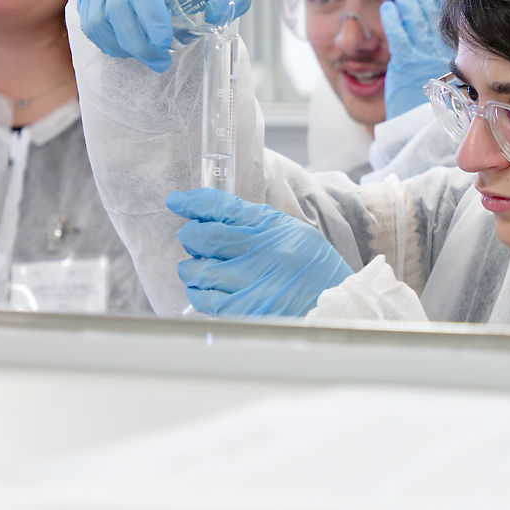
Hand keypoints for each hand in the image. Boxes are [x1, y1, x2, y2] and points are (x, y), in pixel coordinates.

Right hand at [77, 0, 250, 71]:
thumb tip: (217, 13)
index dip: (149, 13)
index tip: (164, 41)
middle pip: (116, 3)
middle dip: (138, 41)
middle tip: (160, 61)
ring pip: (98, 16)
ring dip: (122, 45)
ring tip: (148, 58)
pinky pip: (88, 21)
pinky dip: (106, 42)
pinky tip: (127, 50)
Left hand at [166, 188, 352, 316]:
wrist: (332, 301)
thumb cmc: (311, 265)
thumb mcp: (289, 230)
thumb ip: (254, 222)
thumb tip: (214, 214)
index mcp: (269, 226)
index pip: (222, 206)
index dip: (194, 202)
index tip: (177, 201)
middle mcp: (258, 250)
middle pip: (204, 237)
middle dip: (190, 237)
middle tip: (193, 241)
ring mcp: (250, 281)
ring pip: (197, 270)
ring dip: (190, 267)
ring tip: (198, 268)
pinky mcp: (245, 308)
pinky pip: (204, 299)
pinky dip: (197, 292)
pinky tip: (204, 289)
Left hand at [380, 0, 453, 118]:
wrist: (428, 131)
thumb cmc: (439, 108)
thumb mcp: (452, 76)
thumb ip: (445, 52)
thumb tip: (442, 29)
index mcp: (456, 49)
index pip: (446, 13)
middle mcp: (442, 49)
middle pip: (430, 9)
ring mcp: (423, 56)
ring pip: (414, 17)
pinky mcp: (406, 65)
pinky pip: (398, 36)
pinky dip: (392, 19)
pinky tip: (387, 4)